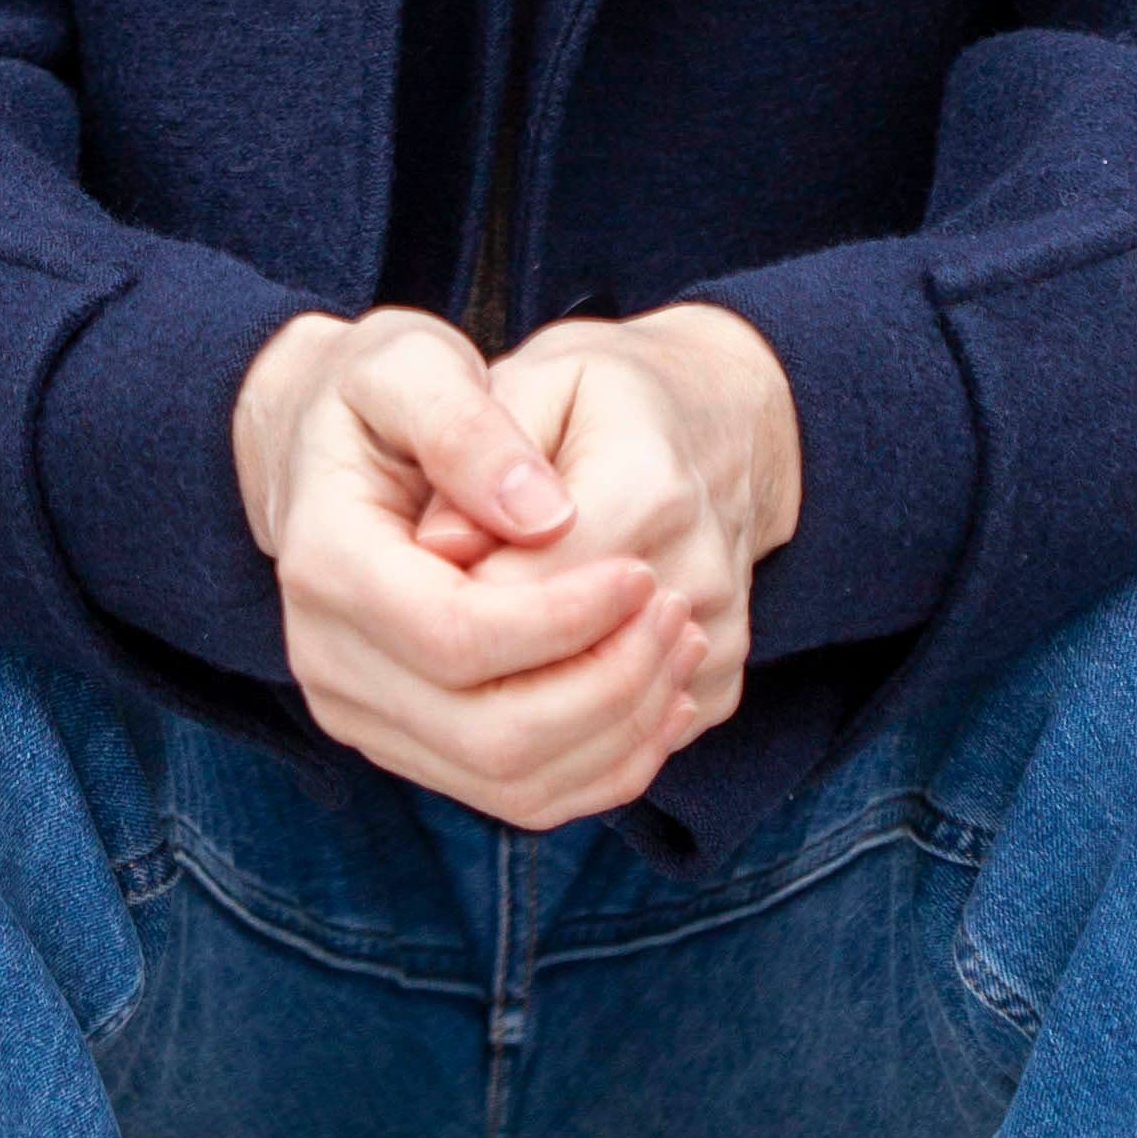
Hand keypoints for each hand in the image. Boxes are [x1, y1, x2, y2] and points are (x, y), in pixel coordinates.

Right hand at [232, 306, 709, 828]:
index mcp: (326, 565)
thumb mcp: (411, 364)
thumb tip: (544, 516)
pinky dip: (602, 765)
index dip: (565, 619)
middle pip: (487, 732)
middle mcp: (327, 660)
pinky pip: (517, 796)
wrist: (326, 448)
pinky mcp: (406, 743)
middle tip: (680, 614)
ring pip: (509, 781)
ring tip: (681, 647)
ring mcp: (364, 715)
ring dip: (616, 733)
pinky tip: (661, 699)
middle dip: (605, 686)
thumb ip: (470, 429)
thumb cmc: (379, 392)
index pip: (454, 634)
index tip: (645, 573)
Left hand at [450, 303, 801, 764]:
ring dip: (496, 720)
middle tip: (430, 620)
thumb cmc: (599, 392)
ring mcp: (715, 643)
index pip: (509, 598)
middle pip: (547, 685)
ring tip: (460, 661)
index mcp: (644, 487)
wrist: (713, 418)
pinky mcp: (718, 688)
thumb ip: (470, 445)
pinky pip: (617, 761)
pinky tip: (514, 686)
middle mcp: (696, 576)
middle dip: (458, 673)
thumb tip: (436, 546)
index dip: (438, 600)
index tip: (418, 563)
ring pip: (583, 740)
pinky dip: (548, 748)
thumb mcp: (530, 376)